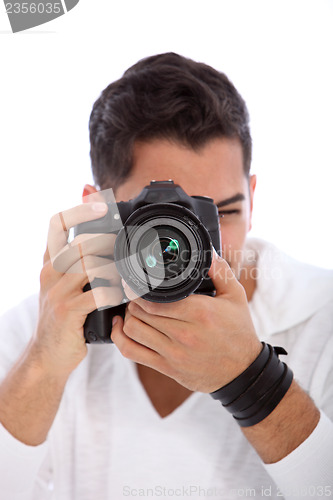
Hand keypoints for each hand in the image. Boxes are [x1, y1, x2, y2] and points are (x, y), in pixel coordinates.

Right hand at [32, 202, 122, 375]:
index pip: (57, 224)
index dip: (80, 210)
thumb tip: (105, 242)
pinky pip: (98, 293)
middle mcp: (50, 272)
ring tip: (129, 275)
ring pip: (91, 265)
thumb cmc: (65, 318)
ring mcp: (57, 291)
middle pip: (81, 242)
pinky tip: (124, 295)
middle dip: (110, 243)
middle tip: (130, 250)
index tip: (103, 207)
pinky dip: (116, 292)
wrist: (48, 354)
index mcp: (50, 262)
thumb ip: (81, 265)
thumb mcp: (67, 287)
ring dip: (116, 268)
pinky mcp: (67, 310)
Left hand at [111, 252, 261, 391]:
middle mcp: (184, 333)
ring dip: (128, 316)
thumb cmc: (239, 332)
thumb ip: (221, 272)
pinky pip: (132, 352)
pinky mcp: (167, 367)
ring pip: (133, 329)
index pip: (154, 299)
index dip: (140, 290)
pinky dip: (120, 338)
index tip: (137, 283)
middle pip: (141, 312)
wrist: (243, 371)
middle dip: (134, 301)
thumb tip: (207, 252)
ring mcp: (173, 353)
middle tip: (137, 295)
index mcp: (199, 313)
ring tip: (134, 310)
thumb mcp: (236, 297)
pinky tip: (120, 327)